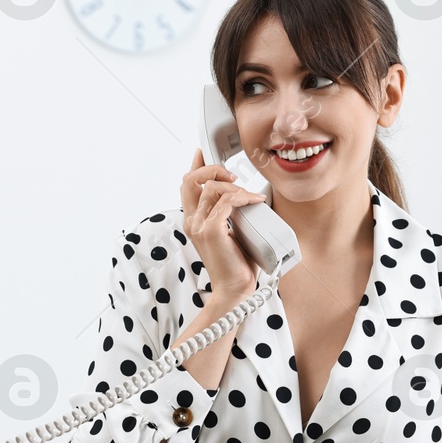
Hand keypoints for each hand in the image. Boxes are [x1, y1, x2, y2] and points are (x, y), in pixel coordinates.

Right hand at [182, 148, 265, 296]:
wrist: (235, 289)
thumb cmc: (236, 263)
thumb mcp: (230, 231)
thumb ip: (229, 214)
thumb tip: (244, 197)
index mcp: (193, 220)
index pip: (186, 185)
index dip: (195, 166)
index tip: (202, 153)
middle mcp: (191, 221)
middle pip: (190, 179)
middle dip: (211, 169)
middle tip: (232, 175)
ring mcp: (199, 226)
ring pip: (212, 188)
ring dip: (234, 186)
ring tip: (249, 196)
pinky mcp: (211, 231)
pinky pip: (227, 201)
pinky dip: (243, 197)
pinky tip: (255, 201)